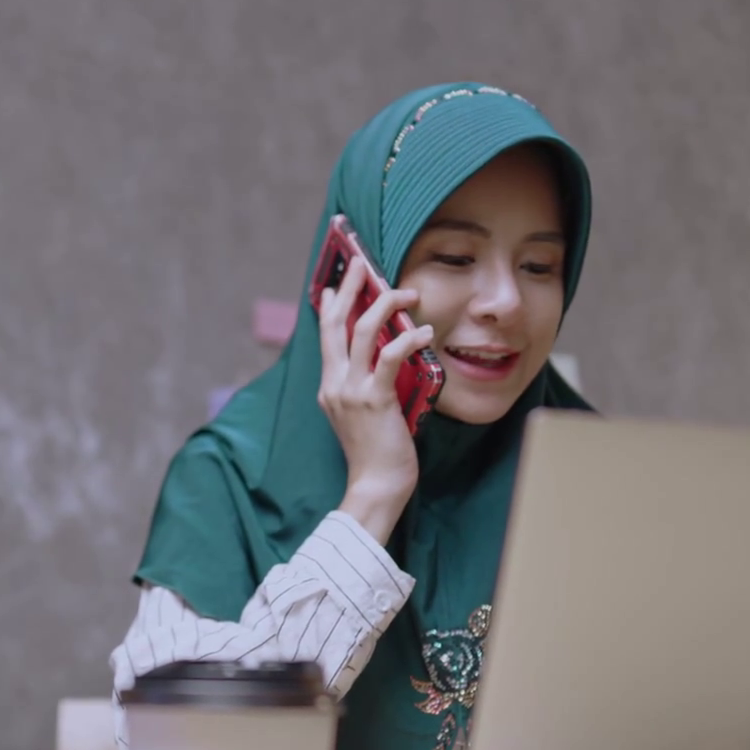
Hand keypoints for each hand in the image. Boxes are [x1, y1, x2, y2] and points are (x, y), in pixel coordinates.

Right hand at [316, 256, 434, 542]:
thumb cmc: (376, 453)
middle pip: (336, 323)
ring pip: (363, 331)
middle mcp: (335, 383)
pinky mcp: (375, 399)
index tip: (335, 284)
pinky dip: (408, 338)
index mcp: (330, 386)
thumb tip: (383, 359)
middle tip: (361, 263)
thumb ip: (365, 386)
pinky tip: (424, 331)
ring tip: (407, 293)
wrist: (375, 485)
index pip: (326, 336)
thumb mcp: (362, 413)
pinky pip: (390, 357)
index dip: (329, 305)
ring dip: (386, 304)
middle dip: (349, 288)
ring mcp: (352, 390)